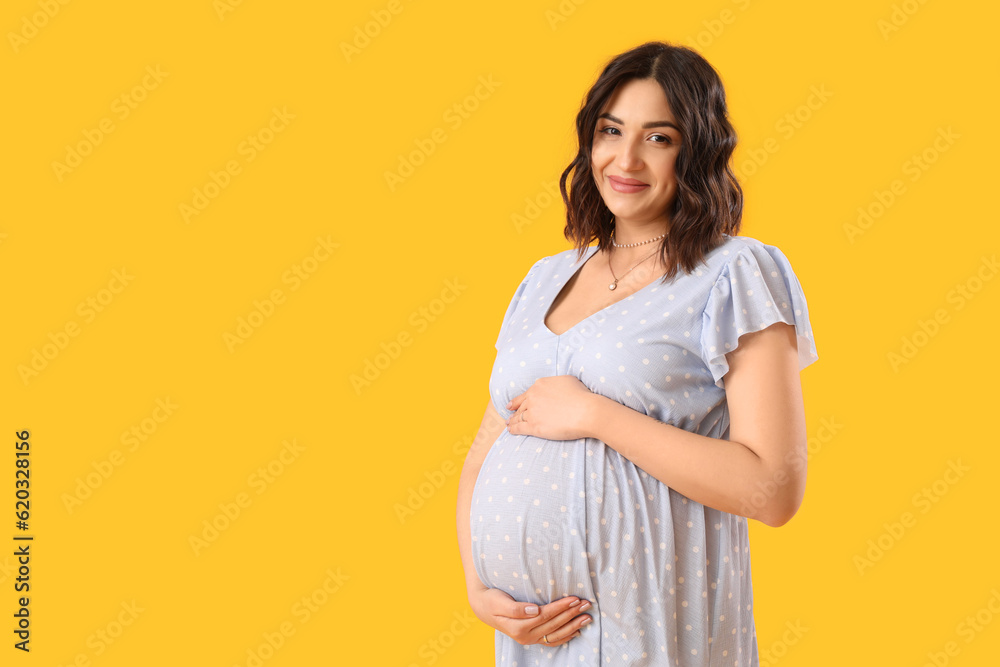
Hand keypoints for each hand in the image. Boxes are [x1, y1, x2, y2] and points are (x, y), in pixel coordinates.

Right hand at [468, 586, 592, 646]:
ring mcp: (530, 639)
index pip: (545, 615)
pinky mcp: (532, 638)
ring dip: (573, 625)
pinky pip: (552, 640)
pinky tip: (576, 630)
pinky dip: (565, 636)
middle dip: (571, 614)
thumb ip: (516, 608)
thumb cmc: (492, 600)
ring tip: (587, 617)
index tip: (574, 598)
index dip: (561, 607)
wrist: (483, 607)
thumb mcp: (500, 602)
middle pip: (553, 624)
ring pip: (556, 634)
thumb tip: (534, 610)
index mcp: (518, 626)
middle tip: (587, 604)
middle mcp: (525, 636)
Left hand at [505, 375, 596, 440]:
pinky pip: (520, 427)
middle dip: (514, 411)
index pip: (525, 395)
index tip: (511, 405)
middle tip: (510, 415)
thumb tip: (553, 386)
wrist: (586, 411)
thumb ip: (555, 383)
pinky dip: (514, 429)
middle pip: (521, 406)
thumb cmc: (582, 396)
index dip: (517, 401)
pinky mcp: (534, 426)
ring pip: (518, 417)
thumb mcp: (567, 380)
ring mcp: (532, 412)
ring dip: (512, 421)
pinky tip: (511, 430)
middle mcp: (533, 397)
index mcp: (539, 385)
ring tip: (509, 424)